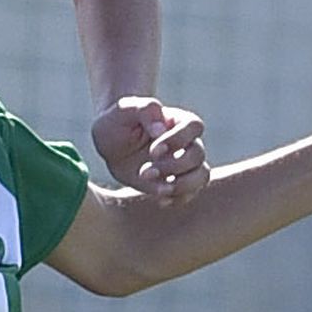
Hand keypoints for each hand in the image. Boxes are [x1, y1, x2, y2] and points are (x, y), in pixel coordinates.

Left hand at [91, 96, 208, 203]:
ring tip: (158, 191)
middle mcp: (186, 141)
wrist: (109, 142)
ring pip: (201, 175)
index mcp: (176, 120)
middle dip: (173, 166)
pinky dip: (179, 198)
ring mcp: (184, 163)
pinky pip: (190, 193)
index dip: (178, 140)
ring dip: (182, 185)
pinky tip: (160, 200)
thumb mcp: (124, 110)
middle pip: (197, 155)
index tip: (153, 151)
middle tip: (144, 172)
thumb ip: (145, 111)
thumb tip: (160, 129)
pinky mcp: (176, 181)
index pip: (193, 127)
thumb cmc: (118, 121)